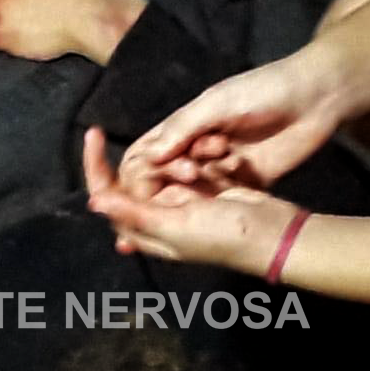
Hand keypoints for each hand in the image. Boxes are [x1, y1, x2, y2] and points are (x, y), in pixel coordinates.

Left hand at [83, 127, 302, 275]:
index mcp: (147, 231)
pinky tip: (216, 152)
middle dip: (154, 162)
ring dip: (179, 159)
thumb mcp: (176, 226)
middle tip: (177, 155)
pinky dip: (197, 156)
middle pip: (135, 179)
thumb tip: (93, 201)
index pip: (109, 197)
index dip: (96, 168)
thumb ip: (135, 213)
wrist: (275, 233)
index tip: (94, 134)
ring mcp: (183, 202)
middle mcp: (160, 217)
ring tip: (203, 161)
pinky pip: (189, 165)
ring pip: (164, 168)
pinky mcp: (205, 189)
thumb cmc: (224, 235)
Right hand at [117, 47, 346, 197]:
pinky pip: (223, 198)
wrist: (318, 97)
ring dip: (199, 184)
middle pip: (164, 179)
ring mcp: (221, 167)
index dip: (140, 172)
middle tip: (193, 171)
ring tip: (223, 162)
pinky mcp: (247, 182)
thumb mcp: (218, 103)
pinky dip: (222, 196)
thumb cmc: (264, 90)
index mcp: (184, 126)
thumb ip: (183, 128)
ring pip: (192, 191)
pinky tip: (233, 183)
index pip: (145, 155)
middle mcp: (197, 149)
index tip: (153, 175)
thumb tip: (148, 157)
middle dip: (169, 180)